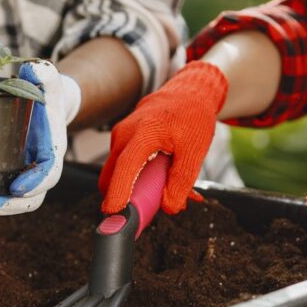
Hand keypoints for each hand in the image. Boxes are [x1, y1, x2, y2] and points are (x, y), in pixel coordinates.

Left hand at [0, 60, 80, 215]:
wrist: (40, 104)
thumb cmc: (43, 95)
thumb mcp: (47, 82)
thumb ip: (46, 75)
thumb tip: (35, 68)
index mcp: (50, 152)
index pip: (48, 174)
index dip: (35, 184)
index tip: (17, 187)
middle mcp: (33, 170)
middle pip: (26, 199)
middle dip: (6, 206)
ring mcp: (13, 175)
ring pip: (1, 200)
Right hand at [99, 61, 227, 214]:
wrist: (188, 92)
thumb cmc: (192, 116)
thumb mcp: (195, 151)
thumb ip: (182, 181)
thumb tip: (169, 207)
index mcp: (143, 133)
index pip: (125, 167)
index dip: (118, 192)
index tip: (114, 213)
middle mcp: (125, 134)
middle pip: (111, 175)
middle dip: (121, 198)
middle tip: (142, 213)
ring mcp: (120, 136)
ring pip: (116, 172)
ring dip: (133, 187)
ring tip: (162, 189)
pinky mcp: (122, 140)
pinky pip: (122, 164)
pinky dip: (136, 176)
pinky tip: (159, 176)